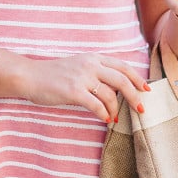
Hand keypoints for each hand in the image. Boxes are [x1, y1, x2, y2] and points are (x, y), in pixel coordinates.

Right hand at [24, 53, 149, 122]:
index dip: (137, 78)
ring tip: (115, 118)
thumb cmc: (54, 74)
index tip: (147, 89)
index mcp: (93, 57)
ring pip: (110, 94)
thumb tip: (116, 90)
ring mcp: (82, 77)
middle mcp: (90, 64)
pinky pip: (96, 105)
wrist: (30, 75)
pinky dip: (104, 114)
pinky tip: (105, 119)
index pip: (122, 66)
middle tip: (141, 108)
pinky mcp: (73, 91)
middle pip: (122, 79)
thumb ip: (96, 72)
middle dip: (135, 95)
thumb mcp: (78, 66)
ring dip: (116, 109)